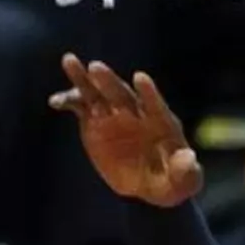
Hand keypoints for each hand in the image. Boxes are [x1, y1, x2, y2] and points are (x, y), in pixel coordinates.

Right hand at [49, 54, 202, 207]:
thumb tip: (189, 159)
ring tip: (69, 61)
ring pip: (98, 92)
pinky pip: (80, 107)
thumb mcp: (183, 182)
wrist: (147, 183)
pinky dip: (69, 101)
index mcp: (161, 123)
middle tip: (95, 67)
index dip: (149, 93)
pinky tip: (56, 101)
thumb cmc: (171, 182)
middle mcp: (137, 112)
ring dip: (84, 79)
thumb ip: (186, 171)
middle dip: (110, 81)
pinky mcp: (95, 121)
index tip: (140, 78)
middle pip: (123, 94)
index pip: (155, 105)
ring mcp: (114, 114)